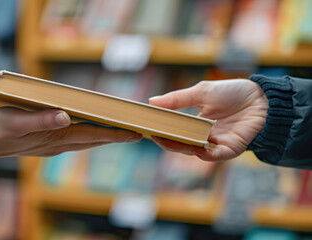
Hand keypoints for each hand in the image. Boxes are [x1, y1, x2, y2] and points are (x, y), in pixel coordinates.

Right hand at [0, 107, 141, 157]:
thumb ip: (41, 120)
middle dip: (115, 136)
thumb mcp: (17, 121)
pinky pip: (75, 139)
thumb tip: (66, 116)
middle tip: (136, 132)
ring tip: (121, 131)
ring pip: (85, 140)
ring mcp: (53, 144)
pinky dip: (88, 135)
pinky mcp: (47, 142)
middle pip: (93, 139)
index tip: (134, 133)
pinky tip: (92, 130)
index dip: (114, 134)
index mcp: (54, 137)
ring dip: (104, 136)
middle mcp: (58, 143)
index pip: (91, 135)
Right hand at [149, 79, 267, 160]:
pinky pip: (212, 156)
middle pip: (179, 143)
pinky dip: (202, 153)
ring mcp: (215, 144)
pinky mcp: (229, 150)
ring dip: (179, 147)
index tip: (147, 126)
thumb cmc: (233, 93)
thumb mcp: (201, 92)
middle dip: (165, 140)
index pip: (173, 130)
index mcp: (195, 123)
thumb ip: (177, 99)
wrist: (262, 98)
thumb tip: (152, 101)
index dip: (161, 129)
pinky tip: (192, 147)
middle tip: (153, 134)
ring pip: (192, 151)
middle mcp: (202, 136)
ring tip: (166, 139)